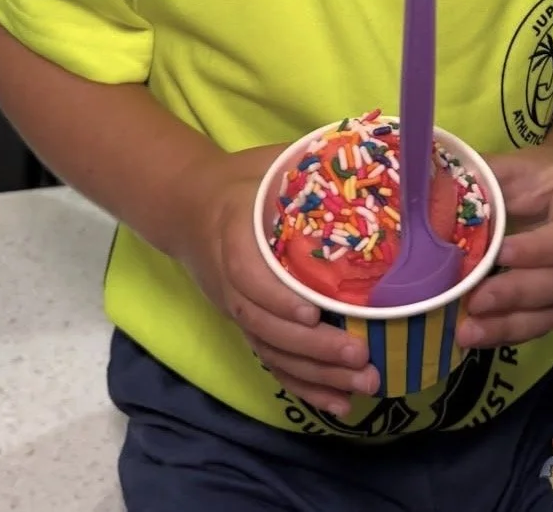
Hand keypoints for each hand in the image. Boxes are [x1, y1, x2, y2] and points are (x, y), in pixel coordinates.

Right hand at [176, 145, 379, 415]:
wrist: (188, 207)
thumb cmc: (240, 181)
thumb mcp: (267, 162)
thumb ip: (306, 160)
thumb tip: (364, 147)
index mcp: (232, 234)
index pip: (249, 274)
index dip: (279, 297)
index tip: (315, 311)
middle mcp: (230, 282)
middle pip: (264, 326)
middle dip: (312, 347)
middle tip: (359, 356)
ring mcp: (236, 310)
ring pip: (272, 352)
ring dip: (315, 375)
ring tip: (361, 385)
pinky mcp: (247, 327)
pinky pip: (273, 363)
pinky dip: (304, 387)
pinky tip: (339, 404)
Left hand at [457, 145, 552, 349]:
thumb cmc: (544, 177)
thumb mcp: (520, 166)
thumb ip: (487, 177)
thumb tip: (436, 182)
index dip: (537, 249)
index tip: (500, 254)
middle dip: (516, 294)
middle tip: (476, 301)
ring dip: (510, 324)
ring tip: (470, 332)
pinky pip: (544, 324)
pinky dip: (512, 333)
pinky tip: (481, 336)